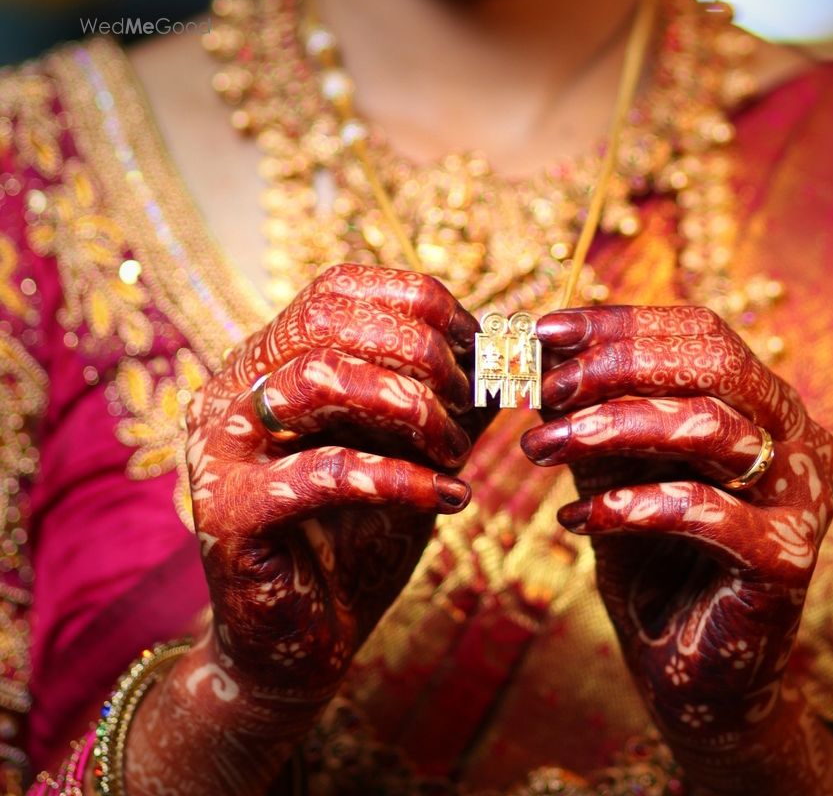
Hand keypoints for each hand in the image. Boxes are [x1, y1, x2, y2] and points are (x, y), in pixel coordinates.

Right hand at [125, 265, 482, 794]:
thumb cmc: (359, 533)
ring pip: (319, 380)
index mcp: (270, 358)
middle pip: (328, 322)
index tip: (478, 343)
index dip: (418, 302)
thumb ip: (450, 397)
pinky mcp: (226, 511)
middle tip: (473, 397)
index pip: (337, 288)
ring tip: (456, 450)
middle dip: (420, 352)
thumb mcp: (415, 448)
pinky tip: (446, 497)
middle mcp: (234, 388)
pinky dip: (397, 478)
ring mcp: (221, 447)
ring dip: (409, 407)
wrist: (305, 641)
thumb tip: (513, 347)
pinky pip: (322, 471)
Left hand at [522, 305, 832, 786]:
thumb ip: (591, 409)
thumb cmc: (652, 559)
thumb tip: (539, 347)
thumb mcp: (613, 467)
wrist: (687, 674)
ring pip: (711, 427)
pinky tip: (578, 516)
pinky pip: (706, 510)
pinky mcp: (789, 558)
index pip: (703, 332)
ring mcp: (804, 496)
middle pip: (716, 364)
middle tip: (547, 387)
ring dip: (612, 427)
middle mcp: (801, 437)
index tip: (546, 328)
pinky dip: (634, 506)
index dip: (623, 323)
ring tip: (543, 444)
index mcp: (768, 402)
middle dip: (619, 365)